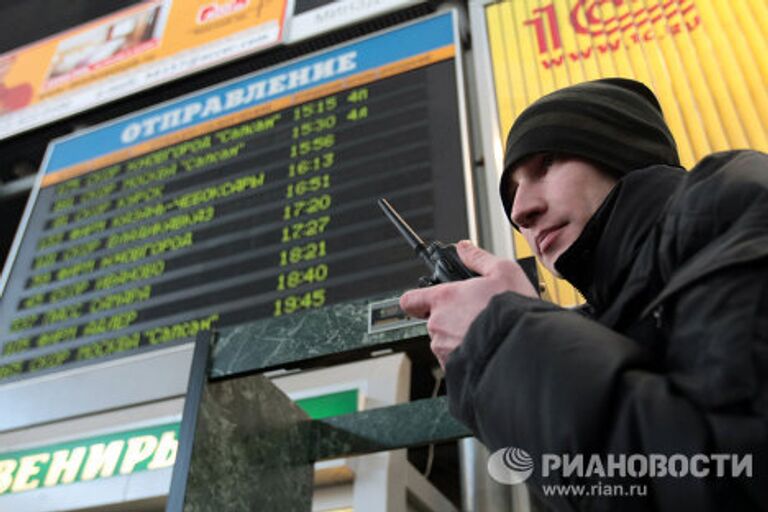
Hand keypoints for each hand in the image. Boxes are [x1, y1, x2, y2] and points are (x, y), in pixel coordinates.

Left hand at [400, 240, 537, 368]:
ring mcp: (443, 350)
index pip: (411, 299)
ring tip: (485, 332)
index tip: (427, 299)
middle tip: (475, 314)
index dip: (418, 299)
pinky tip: (486, 348)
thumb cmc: (512, 312)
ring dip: (459, 337)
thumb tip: (464, 248)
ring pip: (444, 342)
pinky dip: (467, 355)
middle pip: (434, 320)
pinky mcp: (453, 369)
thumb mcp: (503, 272)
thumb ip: (478, 258)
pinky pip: (455, 361)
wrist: (522, 350)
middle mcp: (438, 325)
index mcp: (444, 299)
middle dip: (451, 318)